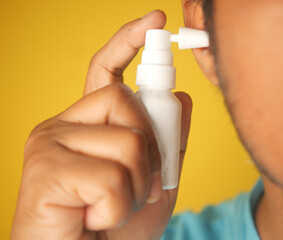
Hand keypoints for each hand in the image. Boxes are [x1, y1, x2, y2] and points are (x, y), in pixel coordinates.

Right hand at [12, 10, 191, 239]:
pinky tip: (96, 218)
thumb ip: (171, 141)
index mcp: (89, 124)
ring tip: (115, 207)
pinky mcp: (45, 168)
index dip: (129, 42)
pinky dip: (118, 205)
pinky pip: (109, 176)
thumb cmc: (116, 227)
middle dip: (151, 148)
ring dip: (137, 184)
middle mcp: (65, 124)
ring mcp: (50, 142)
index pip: (106, 71)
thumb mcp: (158, 181)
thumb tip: (183, 97)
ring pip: (125, 140)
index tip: (155, 20)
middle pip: (125, 102)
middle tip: (143, 184)